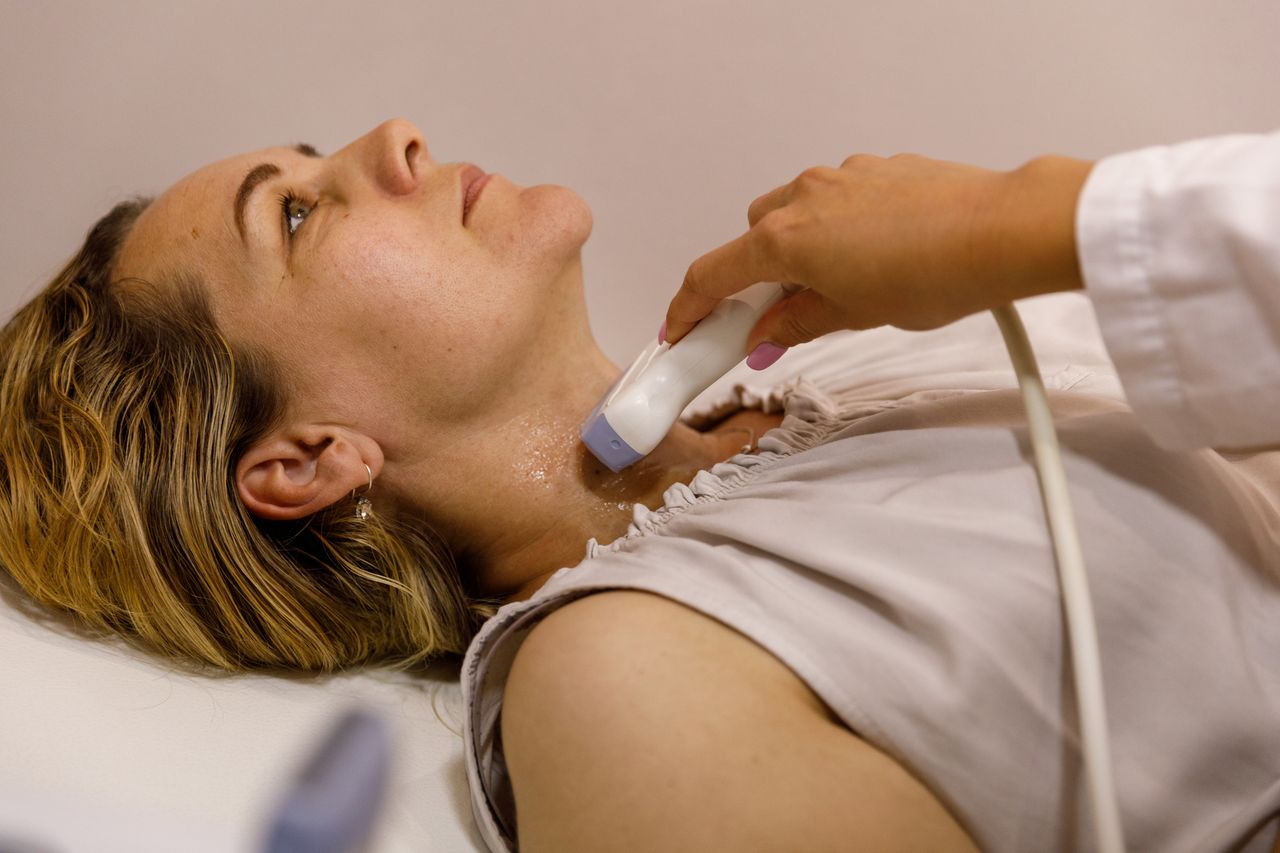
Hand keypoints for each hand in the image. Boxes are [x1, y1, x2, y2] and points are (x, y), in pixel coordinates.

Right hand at [662, 153, 1092, 359]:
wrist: (1003, 231)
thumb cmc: (937, 273)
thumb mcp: (855, 316)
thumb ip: (796, 324)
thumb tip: (766, 336)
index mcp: (785, 239)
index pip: (712, 275)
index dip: (688, 309)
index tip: (681, 331)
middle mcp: (804, 197)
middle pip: (751, 240)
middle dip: (754, 278)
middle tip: (774, 319)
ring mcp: (842, 177)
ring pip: (794, 215)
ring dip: (798, 251)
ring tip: (839, 290)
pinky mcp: (878, 169)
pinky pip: (836, 201)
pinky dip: (836, 230)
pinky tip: (874, 259)